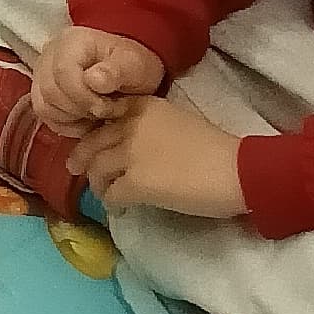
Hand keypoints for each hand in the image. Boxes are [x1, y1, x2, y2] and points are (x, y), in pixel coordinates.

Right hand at [30, 24, 164, 132]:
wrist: (131, 74)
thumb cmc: (134, 67)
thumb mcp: (135, 66)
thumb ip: (116, 71)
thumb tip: (93, 80)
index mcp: (72, 41)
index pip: (62, 72)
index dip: (83, 96)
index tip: (108, 106)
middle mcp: (50, 54)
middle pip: (51, 91)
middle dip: (82, 108)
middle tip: (108, 110)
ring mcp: (42, 73)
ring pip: (45, 106)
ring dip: (75, 117)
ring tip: (99, 113)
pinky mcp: (41, 92)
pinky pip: (46, 116)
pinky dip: (67, 124)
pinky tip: (87, 118)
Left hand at [73, 94, 247, 217]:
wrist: (237, 169)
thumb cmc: (215, 148)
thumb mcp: (175, 122)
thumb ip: (147, 128)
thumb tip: (127, 146)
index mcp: (142, 106)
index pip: (102, 115)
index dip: (92, 132)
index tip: (90, 143)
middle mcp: (129, 125)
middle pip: (92, 144)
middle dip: (83, 159)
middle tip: (76, 168)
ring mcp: (129, 154)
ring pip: (96, 171)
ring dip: (99, 184)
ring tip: (106, 193)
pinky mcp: (135, 182)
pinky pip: (111, 194)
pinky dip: (113, 202)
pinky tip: (121, 207)